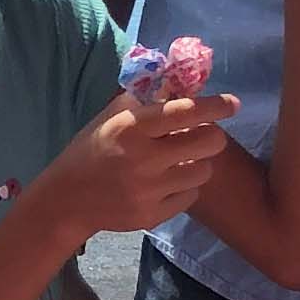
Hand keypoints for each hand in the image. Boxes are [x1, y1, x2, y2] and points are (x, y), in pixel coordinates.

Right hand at [39, 90, 231, 242]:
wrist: (66, 200)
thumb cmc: (92, 150)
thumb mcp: (111, 117)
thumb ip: (146, 101)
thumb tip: (183, 84)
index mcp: (132, 127)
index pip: (186, 111)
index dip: (216, 105)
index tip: (232, 103)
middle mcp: (143, 159)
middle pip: (209, 142)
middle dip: (213, 135)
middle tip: (204, 135)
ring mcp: (149, 190)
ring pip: (203, 171)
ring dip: (198, 163)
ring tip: (180, 161)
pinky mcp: (152, 215)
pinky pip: (190, 196)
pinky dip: (185, 188)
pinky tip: (167, 183)